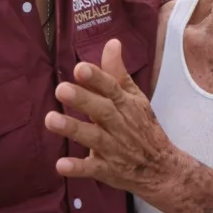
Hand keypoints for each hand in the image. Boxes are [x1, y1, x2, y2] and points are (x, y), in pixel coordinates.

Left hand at [44, 39, 187, 195]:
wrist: (161, 168)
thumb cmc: (142, 127)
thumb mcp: (134, 98)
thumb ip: (118, 72)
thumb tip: (112, 42)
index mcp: (126, 104)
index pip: (112, 88)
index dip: (97, 78)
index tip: (79, 68)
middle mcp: (120, 124)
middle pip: (102, 110)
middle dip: (82, 99)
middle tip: (60, 89)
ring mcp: (114, 148)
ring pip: (94, 138)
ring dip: (73, 129)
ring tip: (50, 120)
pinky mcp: (108, 170)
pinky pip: (92, 169)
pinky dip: (78, 168)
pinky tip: (60, 165)